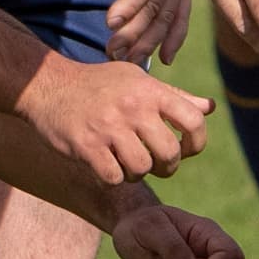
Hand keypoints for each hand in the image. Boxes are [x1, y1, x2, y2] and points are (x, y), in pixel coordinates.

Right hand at [12, 52, 209, 185]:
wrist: (48, 85)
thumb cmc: (100, 85)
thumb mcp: (137, 80)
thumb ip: (174, 97)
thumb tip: (209, 108)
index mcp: (150, 90)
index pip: (194, 120)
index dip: (197, 143)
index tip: (185, 149)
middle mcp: (132, 107)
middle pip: (169, 154)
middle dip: (166, 167)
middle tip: (154, 164)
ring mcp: (108, 127)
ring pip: (141, 169)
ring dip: (137, 174)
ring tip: (127, 163)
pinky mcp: (86, 146)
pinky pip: (114, 177)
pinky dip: (113, 178)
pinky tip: (106, 165)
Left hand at [97, 0, 192, 64]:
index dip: (128, 4)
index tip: (111, 23)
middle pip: (154, 7)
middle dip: (133, 33)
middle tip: (112, 52)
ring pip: (168, 17)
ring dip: (150, 42)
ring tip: (129, 61)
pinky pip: (183, 15)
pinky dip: (176, 38)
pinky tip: (165, 58)